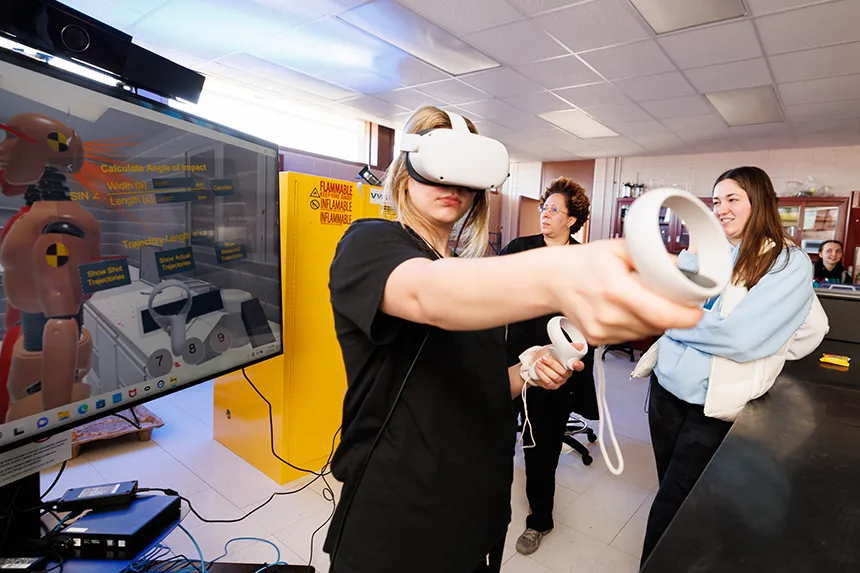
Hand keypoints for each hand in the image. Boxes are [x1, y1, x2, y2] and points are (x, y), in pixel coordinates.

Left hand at [530, 344, 583, 389]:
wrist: (535, 361)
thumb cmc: (546, 355)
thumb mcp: (556, 347)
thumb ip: (568, 346)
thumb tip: (580, 345)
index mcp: (570, 364)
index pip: (579, 366)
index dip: (578, 365)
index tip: (575, 363)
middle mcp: (566, 373)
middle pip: (564, 372)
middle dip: (552, 364)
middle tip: (544, 358)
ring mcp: (560, 380)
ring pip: (556, 377)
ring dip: (545, 369)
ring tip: (539, 363)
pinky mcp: (552, 385)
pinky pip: (549, 382)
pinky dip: (542, 374)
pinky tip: (538, 369)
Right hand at [552, 239, 703, 344]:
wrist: (554, 279)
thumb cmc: (587, 262)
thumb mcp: (622, 248)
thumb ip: (656, 258)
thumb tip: (688, 267)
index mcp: (616, 289)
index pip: (663, 314)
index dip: (687, 316)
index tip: (698, 310)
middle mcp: (609, 315)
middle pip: (658, 325)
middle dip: (672, 314)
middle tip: (672, 298)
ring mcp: (602, 331)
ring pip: (647, 333)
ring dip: (654, 320)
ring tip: (641, 300)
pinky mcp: (598, 340)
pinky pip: (631, 336)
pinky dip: (636, 324)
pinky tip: (625, 309)